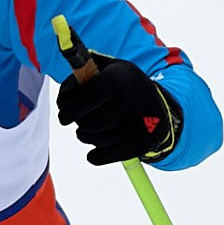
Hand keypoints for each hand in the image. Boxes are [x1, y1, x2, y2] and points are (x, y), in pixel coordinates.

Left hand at [55, 50, 180, 164]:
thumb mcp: (112, 67)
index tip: (62, 116)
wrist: (161, 108)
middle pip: (89, 122)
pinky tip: (95, 148)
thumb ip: (86, 67)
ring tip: (88, 129)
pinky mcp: (140, 146)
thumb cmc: (126, 85)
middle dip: (78, 122)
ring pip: (95, 140)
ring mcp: (138, 126)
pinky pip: (103, 157)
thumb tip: (68, 73)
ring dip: (85, 136)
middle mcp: (133, 101)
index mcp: (123, 77)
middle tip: (78, 119)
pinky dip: (94, 155)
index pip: (90, 95)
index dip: (71, 107)